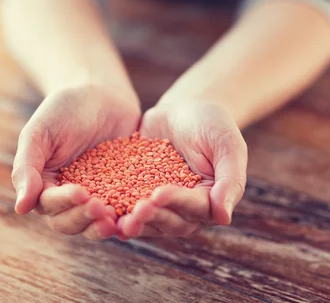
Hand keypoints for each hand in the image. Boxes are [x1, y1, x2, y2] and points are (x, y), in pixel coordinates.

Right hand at [12, 84, 140, 239]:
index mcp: (44, 186)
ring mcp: (97, 197)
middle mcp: (69, 198)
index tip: (81, 194)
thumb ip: (27, 167)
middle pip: (71, 222)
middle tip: (101, 210)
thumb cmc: (64, 109)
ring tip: (116, 221)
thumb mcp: (40, 132)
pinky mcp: (122, 193)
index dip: (64, 204)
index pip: (49, 205)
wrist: (102, 93)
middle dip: (85, 219)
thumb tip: (21, 207)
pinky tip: (138, 215)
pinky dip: (128, 218)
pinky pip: (124, 211)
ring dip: (104, 226)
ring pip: (96, 224)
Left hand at [118, 101, 246, 237]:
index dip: (176, 203)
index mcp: (211, 201)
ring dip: (133, 221)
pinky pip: (127, 206)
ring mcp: (161, 206)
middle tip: (135, 210)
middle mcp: (186, 211)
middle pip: (170, 221)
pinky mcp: (138, 195)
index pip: (195, 208)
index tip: (158, 194)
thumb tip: (224, 217)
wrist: (185, 109)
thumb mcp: (227, 144)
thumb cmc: (212, 123)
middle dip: (152, 216)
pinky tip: (99, 207)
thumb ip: (230, 179)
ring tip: (115, 219)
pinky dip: (115, 209)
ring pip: (147, 221)